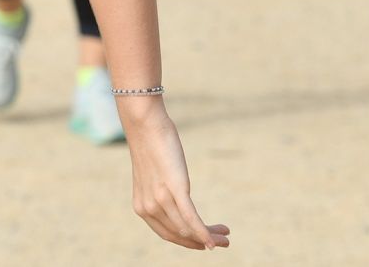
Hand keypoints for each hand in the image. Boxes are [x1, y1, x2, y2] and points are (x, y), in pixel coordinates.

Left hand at [123, 104, 230, 249]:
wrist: (145, 125)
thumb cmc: (151, 148)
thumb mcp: (154, 178)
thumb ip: (161, 194)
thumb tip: (176, 200)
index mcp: (141, 207)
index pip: (168, 234)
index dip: (189, 242)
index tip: (206, 243)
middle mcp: (148, 208)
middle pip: (180, 235)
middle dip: (202, 243)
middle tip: (224, 243)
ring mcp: (160, 199)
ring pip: (188, 229)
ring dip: (210, 237)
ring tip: (227, 237)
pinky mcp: (174, 189)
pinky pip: (191, 218)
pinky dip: (205, 232)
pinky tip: (215, 240)